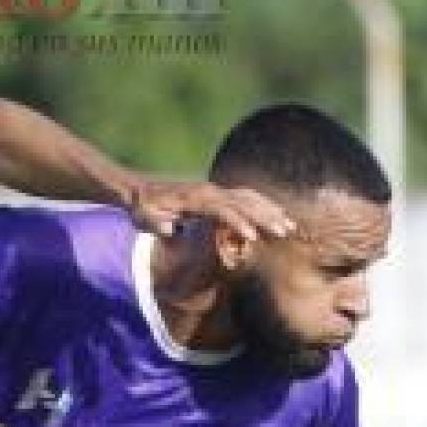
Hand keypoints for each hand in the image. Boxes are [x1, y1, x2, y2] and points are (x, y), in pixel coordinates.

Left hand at [129, 178, 294, 241]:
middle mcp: (207, 190)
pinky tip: (276, 213)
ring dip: (268, 210)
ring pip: (247, 197)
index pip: (222, 209)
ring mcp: (212, 189)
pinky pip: (244, 195)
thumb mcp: (145, 218)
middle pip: (241, 201)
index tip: (252, 237)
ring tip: (289, 224)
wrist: (137, 190)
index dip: (237, 222)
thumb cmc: (142, 208)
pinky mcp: (215, 191)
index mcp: (193, 198)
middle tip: (284, 232)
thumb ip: (157, 224)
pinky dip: (262, 203)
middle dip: (264, 216)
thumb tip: (170, 229)